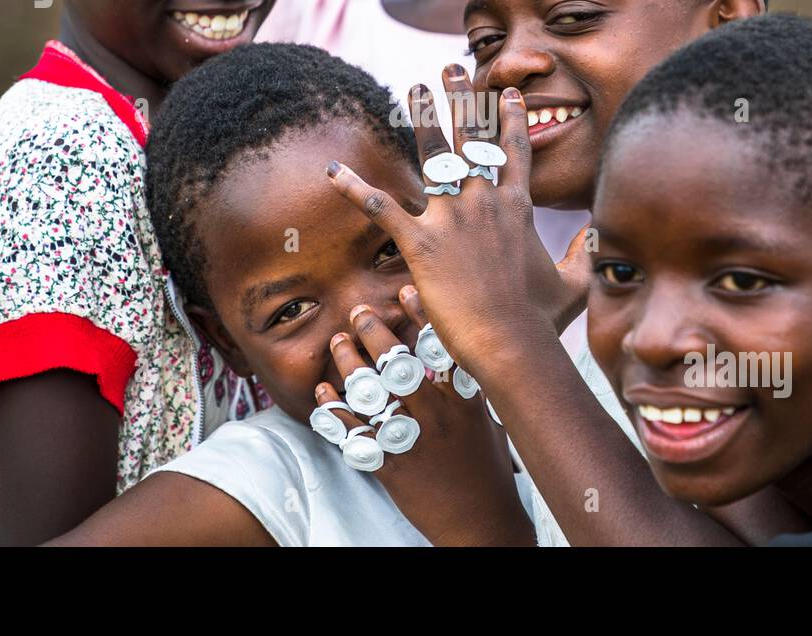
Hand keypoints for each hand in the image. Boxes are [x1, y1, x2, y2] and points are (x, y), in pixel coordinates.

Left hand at [314, 286, 532, 545]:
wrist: (480, 522)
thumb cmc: (488, 469)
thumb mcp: (488, 420)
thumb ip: (469, 387)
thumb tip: (458, 351)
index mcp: (463, 399)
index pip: (440, 347)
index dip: (420, 315)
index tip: (403, 290)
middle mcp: (436, 414)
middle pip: (397, 363)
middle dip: (373, 332)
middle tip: (358, 313)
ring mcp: (411, 439)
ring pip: (371, 392)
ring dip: (349, 363)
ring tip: (337, 342)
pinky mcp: (391, 465)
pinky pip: (353, 432)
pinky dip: (333, 410)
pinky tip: (322, 392)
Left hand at [326, 65, 589, 374]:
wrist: (511, 343)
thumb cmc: (540, 321)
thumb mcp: (574, 284)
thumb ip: (584, 254)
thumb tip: (595, 235)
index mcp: (517, 209)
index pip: (515, 153)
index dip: (510, 120)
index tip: (507, 93)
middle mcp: (485, 202)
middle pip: (472, 139)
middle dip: (462, 100)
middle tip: (452, 68)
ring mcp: (453, 218)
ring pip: (434, 155)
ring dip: (422, 118)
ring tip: (415, 88)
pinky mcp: (420, 241)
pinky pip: (381, 208)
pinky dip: (355, 189)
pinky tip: (333, 171)